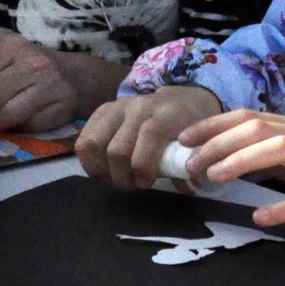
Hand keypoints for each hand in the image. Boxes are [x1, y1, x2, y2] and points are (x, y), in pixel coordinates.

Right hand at [75, 85, 224, 190]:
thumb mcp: (200, 141)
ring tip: (115, 177)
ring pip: (93, 144)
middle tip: (132, 185)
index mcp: (166, 113)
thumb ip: (192, 162)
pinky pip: (83, 139)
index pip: (149, 136)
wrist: (182, 99)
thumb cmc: (191, 125)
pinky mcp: (103, 110)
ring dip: (101, 170)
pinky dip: (89, 160)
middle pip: (116, 149)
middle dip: (122, 177)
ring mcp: (118, 106)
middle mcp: (139, 106)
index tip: (147, 183)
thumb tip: (187, 186)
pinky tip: (103, 168)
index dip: (144, 167)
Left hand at [177, 109, 284, 227]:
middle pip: (258, 128)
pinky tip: (261, 216)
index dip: (214, 125)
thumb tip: (228, 161)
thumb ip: (274, 159)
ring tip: (214, 176)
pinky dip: (284, 207)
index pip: (250, 117)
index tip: (184, 139)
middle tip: (191, 163)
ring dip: (242, 160)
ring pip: (280, 149)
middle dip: (219, 142)